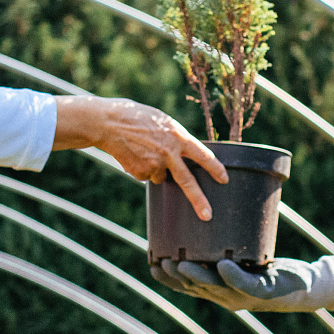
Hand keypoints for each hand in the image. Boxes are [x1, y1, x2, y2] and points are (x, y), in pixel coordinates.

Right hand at [53, 95, 226, 219]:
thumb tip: (186, 155)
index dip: (215, 168)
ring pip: (162, 177)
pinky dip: (142, 169)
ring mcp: (154, 164)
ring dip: (157, 169)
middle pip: (187, 182)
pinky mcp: (140, 172)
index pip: (203, 156)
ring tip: (143, 150)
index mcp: (178, 136)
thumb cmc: (137, 117)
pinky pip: (146, 176)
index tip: (224, 179)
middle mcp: (169, 152)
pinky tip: (134, 155)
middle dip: (198, 200)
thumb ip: (176, 138)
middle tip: (207, 216)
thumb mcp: (163, 122)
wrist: (109, 123)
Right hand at [150, 255, 333, 311]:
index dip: (169, 278)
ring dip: (198, 276)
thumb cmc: (271, 267)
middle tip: (160, 261)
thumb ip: (227, 242)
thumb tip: (208, 209)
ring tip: (182, 262)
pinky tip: (223, 266)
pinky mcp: (265, 291)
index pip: (188, 286)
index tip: (152, 262)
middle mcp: (228, 297)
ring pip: (216, 288)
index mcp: (220, 290)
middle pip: (196, 288)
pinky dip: (233, 276)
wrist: (306, 285)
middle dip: (177, 276)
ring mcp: (246, 296)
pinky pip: (246, 284)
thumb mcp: (245, 256)